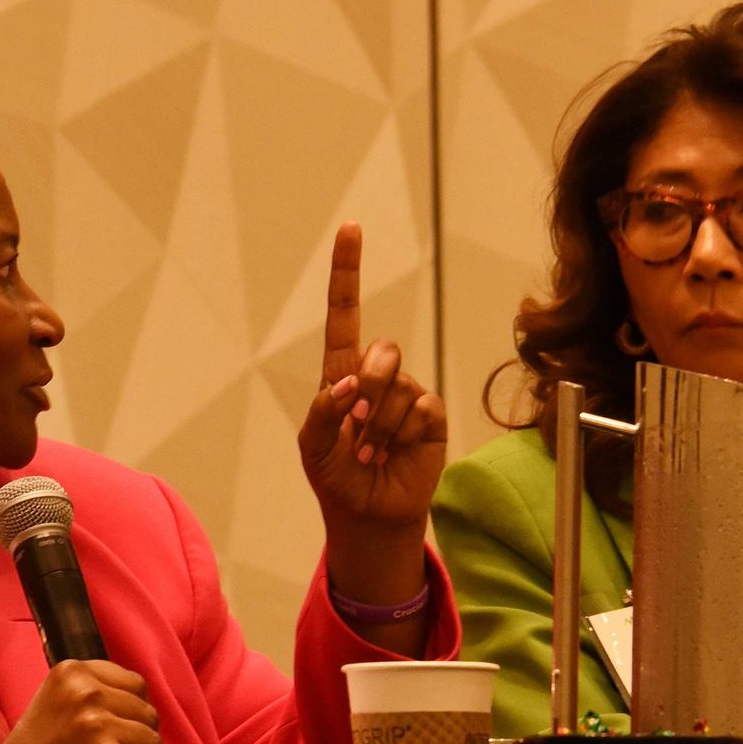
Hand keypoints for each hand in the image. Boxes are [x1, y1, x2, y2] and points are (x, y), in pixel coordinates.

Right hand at [0, 660, 169, 743]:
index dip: (132, 713)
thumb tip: (142, 703)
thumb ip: (91, 694)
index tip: (118, 733)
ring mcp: (99, 727)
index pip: (135, 685)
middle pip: (148, 714)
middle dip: (139, 741)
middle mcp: (86, 694)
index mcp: (72, 673)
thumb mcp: (53, 705)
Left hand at [298, 223, 447, 547]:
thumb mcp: (312, 447)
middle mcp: (377, 376)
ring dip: (379, 425)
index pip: (345, 314)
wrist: (370, 514)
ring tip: (371, 452)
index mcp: (342, 373)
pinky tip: (393, 454)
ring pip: (399, 384)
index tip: (351, 229)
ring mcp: (406, 394)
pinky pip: (420, 408)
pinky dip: (401, 435)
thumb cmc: (336, 477)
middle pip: (380, 350)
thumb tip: (348, 384)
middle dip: (368, 390)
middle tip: (356, 428)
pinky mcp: (430, 416)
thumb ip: (321, 411)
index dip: (348, 272)